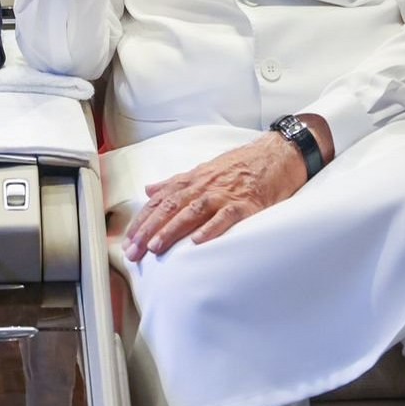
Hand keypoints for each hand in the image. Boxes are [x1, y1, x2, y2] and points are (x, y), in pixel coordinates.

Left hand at [123, 131, 311, 261]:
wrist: (276, 154)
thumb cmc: (240, 165)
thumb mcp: (204, 171)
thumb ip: (175, 183)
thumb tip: (149, 190)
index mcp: (192, 180)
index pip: (160, 201)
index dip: (142, 220)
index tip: (128, 240)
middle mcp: (204, 186)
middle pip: (170, 208)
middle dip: (149, 230)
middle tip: (134, 251)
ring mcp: (225, 194)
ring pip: (192, 212)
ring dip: (172, 230)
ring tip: (155, 247)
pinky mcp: (246, 203)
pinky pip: (226, 216)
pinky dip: (211, 228)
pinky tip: (198, 241)